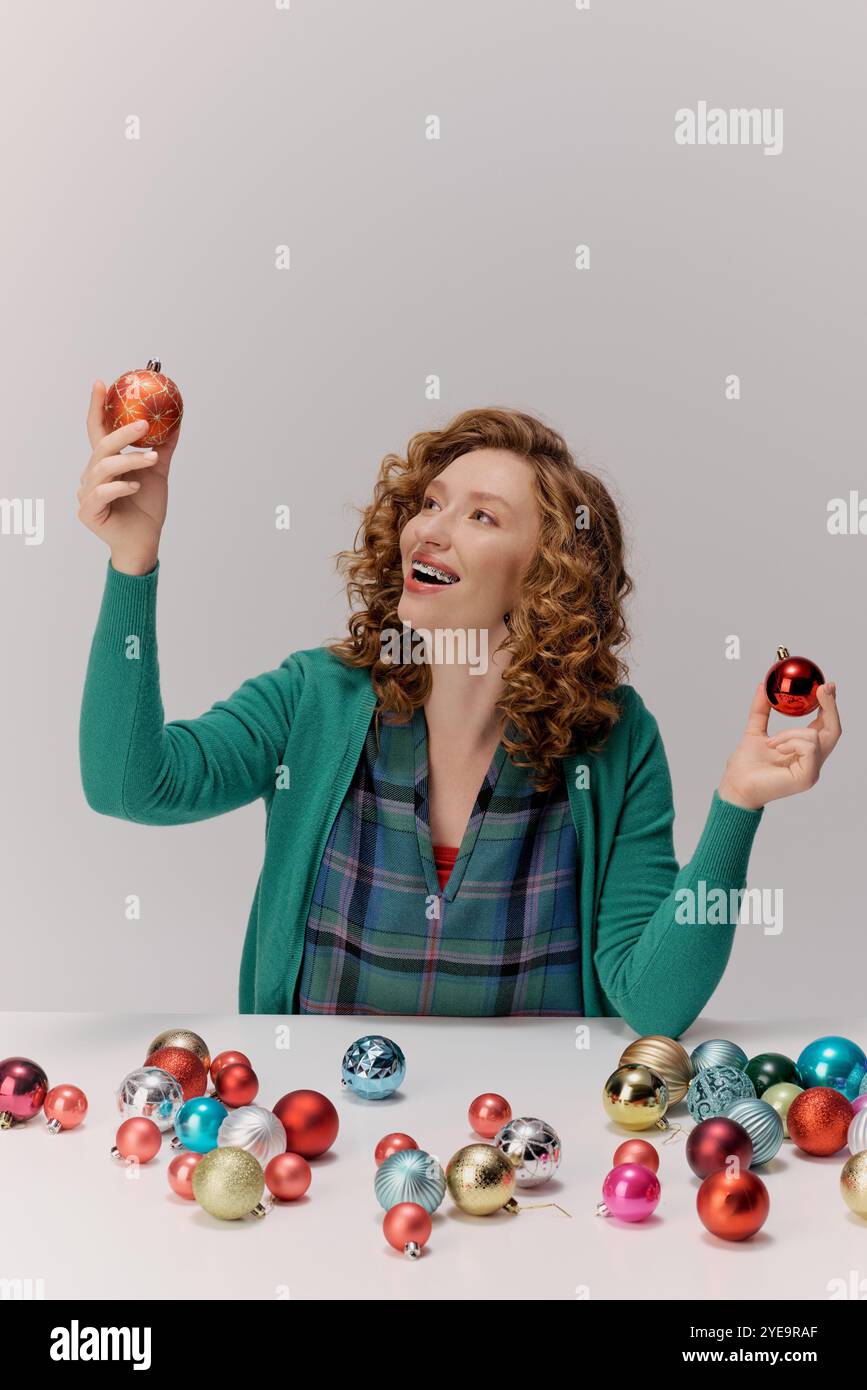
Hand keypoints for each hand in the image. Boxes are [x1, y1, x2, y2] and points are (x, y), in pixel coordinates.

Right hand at [77, 380, 181, 573]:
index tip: (101, 384)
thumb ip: (163, 448)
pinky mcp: (89, 512)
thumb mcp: (158, 473)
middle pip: (102, 446)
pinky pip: (102, 493)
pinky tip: (136, 486)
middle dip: (123, 432)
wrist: (145, 541)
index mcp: (106, 463)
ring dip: (131, 461)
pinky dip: (121, 487)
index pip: (97, 429)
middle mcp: (92, 475)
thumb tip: (176, 421)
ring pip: (104, 468)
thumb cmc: (147, 508)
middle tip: (145, 424)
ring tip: (153, 460)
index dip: (97, 407)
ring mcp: (87, 493)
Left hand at [717, 681, 840, 810]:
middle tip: (822, 689)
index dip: (829, 706)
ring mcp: (812, 770)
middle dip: (830, 707)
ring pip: (816, 736)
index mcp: (803, 750)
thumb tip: (763, 686)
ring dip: (790, 732)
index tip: (825, 686)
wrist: (735, 785)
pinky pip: (809, 748)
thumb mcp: (755, 730)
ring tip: (772, 742)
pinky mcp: (808, 777)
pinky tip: (776, 749)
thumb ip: (761, 709)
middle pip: (833, 730)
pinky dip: (791, 742)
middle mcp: (812, 760)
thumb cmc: (746, 765)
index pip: (825, 726)